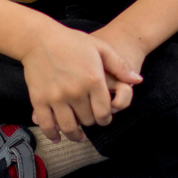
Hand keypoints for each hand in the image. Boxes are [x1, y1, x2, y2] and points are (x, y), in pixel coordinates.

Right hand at [21, 22, 141, 142]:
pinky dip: (52, 135)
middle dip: (91, 122)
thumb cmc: (74, 42)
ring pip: (69, 127)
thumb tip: (138, 80)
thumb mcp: (101, 48)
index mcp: (93, 79)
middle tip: (91, 120)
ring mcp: (56, 98)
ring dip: (75, 135)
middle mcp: (76, 91)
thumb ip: (120, 66)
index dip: (106, 119)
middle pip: (87, 120)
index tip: (105, 119)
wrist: (41, 40)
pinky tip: (58, 137)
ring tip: (79, 135)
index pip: (104, 111)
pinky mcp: (39, 101)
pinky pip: (47, 125)